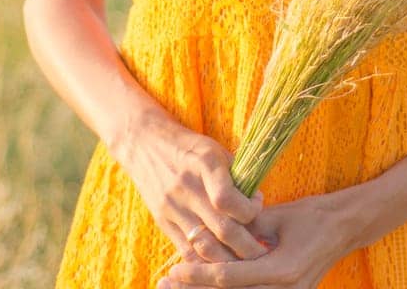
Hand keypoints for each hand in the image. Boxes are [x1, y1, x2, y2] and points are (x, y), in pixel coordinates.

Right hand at [111, 107, 270, 263]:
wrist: (145, 145)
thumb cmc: (189, 147)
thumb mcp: (214, 150)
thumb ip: (235, 175)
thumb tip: (255, 203)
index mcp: (205, 164)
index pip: (228, 200)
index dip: (250, 210)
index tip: (256, 206)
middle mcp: (187, 188)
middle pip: (222, 229)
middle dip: (247, 245)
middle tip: (261, 251)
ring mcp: (173, 208)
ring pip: (205, 247)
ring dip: (228, 259)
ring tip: (243, 261)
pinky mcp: (162, 222)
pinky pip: (186, 251)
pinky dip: (205, 262)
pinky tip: (219, 261)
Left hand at [158, 189, 360, 288]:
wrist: (346, 227)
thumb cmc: (313, 214)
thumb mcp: (277, 217)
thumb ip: (245, 229)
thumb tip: (210, 234)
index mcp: (283, 270)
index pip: (229, 278)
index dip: (198, 275)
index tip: (173, 270)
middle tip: (165, 284)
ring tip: (178, 287)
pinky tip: (206, 286)